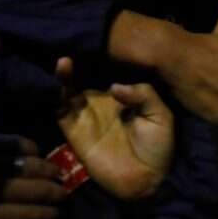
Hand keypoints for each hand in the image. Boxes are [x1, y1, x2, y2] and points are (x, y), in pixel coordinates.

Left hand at [0, 134, 64, 218]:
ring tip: (59, 173)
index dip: (43, 214)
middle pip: (27, 189)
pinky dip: (26, 146)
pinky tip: (36, 152)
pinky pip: (8, 142)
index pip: (21, 213)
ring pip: (22, 165)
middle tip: (66, 194)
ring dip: (45, 170)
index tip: (59, 216)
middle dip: (51, 192)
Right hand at [56, 58, 173, 199]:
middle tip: (73, 44)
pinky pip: (60, 110)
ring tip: (64, 61)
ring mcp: (86, 116)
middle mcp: (102, 102)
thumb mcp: (161, 116)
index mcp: (125, 96)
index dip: (103, 57)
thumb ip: (143, 95)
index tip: (99, 38)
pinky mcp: (74, 131)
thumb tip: (113, 87)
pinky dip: (56, 94)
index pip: (109, 72)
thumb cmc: (159, 147)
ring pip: (69, 89)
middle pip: (85, 77)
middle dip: (79, 61)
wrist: (149, 180)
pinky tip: (59, 81)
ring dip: (63, 75)